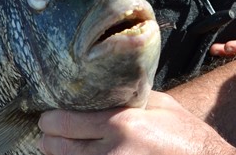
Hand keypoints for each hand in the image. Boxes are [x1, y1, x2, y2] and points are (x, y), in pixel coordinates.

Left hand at [37, 91, 235, 154]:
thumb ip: (128, 98)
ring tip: (65, 146)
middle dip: (50, 139)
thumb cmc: (186, 136)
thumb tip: (101, 88)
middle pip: (55, 148)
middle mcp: (112, 153)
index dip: (50, 119)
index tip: (49, 116)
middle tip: (51, 133)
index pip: (63, 122)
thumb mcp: (160, 106)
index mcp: (122, 124)